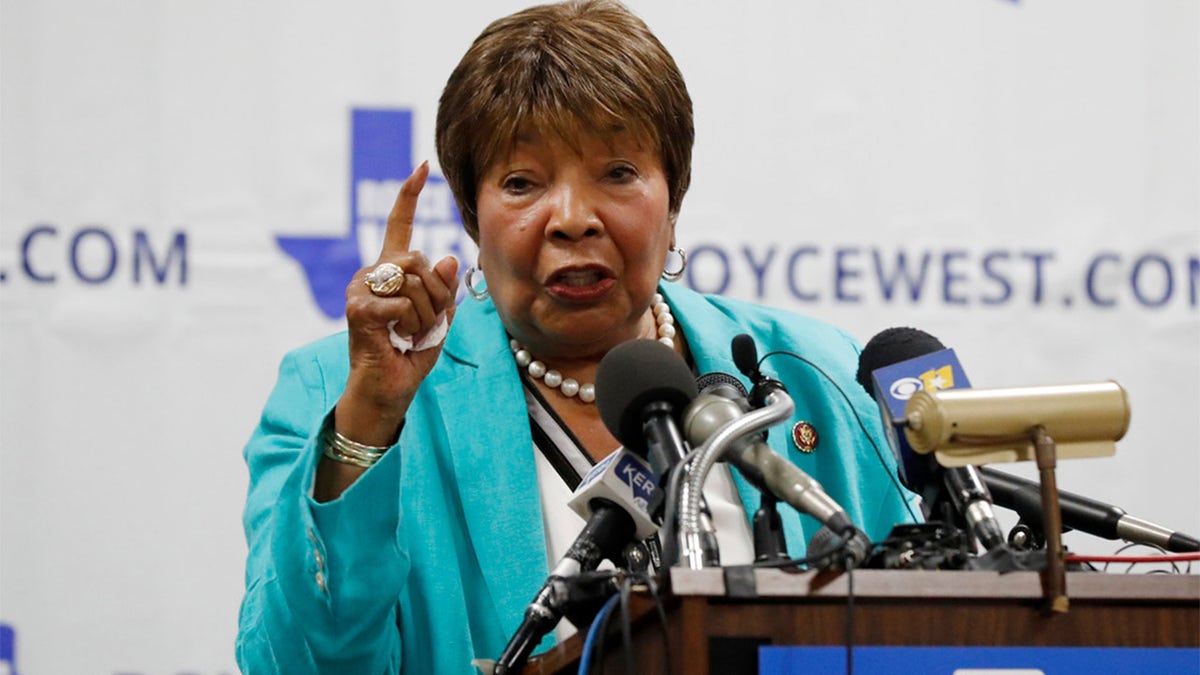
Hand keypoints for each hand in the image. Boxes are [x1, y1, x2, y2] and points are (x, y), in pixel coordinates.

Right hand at [335, 162, 459, 446]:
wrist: (388, 390)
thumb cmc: (410, 354)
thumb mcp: (439, 318)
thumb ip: (443, 289)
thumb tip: (449, 258)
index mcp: (391, 271)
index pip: (400, 226)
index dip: (409, 196)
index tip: (421, 166)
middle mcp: (371, 274)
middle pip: (418, 259)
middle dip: (435, 294)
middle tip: (425, 324)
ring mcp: (360, 289)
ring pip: (413, 280)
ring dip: (425, 313)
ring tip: (410, 333)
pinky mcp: (357, 308)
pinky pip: (403, 304)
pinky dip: (412, 325)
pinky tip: (398, 338)